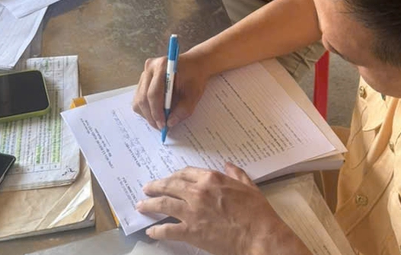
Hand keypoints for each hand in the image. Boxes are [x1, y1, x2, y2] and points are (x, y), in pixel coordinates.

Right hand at [132, 53, 207, 129]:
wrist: (194, 64)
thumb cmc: (195, 77)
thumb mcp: (194, 95)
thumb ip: (183, 110)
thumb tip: (169, 123)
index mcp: (163, 66)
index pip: (153, 93)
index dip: (157, 112)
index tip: (163, 125)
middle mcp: (150, 67)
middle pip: (143, 97)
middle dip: (151, 115)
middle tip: (161, 127)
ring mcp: (145, 72)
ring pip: (138, 99)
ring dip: (147, 113)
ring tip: (159, 120)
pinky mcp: (143, 79)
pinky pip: (139, 98)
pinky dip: (146, 108)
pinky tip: (157, 111)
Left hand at [136, 164, 309, 254]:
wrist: (258, 236)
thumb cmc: (257, 212)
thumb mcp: (248, 186)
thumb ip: (236, 174)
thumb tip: (228, 165)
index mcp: (211, 179)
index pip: (186, 172)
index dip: (175, 175)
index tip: (170, 178)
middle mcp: (198, 192)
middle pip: (170, 185)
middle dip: (156, 186)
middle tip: (147, 188)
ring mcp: (192, 212)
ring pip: (164, 204)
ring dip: (150, 204)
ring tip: (141, 205)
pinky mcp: (191, 231)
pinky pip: (168, 230)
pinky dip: (157, 230)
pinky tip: (151, 231)